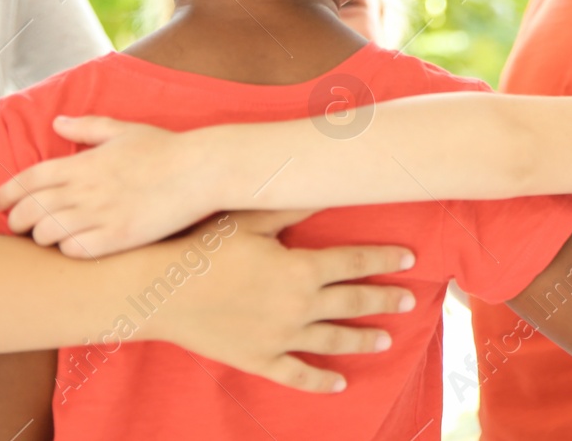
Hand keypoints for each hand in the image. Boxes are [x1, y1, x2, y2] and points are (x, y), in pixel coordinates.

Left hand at [0, 116, 219, 258]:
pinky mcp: (117, 238)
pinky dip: (69, 250)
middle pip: (30, 211)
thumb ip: (88, 127)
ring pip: (47, 235)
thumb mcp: (125, 130)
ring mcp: (100, 215)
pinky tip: (76, 245)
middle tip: (19, 224)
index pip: (28, 180)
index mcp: (83, 162)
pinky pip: (75, 251)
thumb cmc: (165, 148)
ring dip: (42, 237)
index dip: (6, 193)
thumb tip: (59, 122)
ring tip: (49, 235)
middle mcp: (85, 189)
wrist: (200, 170)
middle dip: (17, 220)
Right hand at [144, 210, 416, 392]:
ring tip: (386, 338)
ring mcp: (281, 337)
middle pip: (353, 301)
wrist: (162, 292)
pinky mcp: (260, 360)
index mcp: (301, 268)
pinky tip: (341, 383)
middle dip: (384, 299)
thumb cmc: (204, 247)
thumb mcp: (251, 219)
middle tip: (409, 300)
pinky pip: (298, 374)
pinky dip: (322, 380)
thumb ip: (291, 206)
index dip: (383, 258)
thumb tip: (325, 187)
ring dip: (363, 338)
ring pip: (333, 339)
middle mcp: (299, 305)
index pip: (355, 261)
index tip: (409, 257)